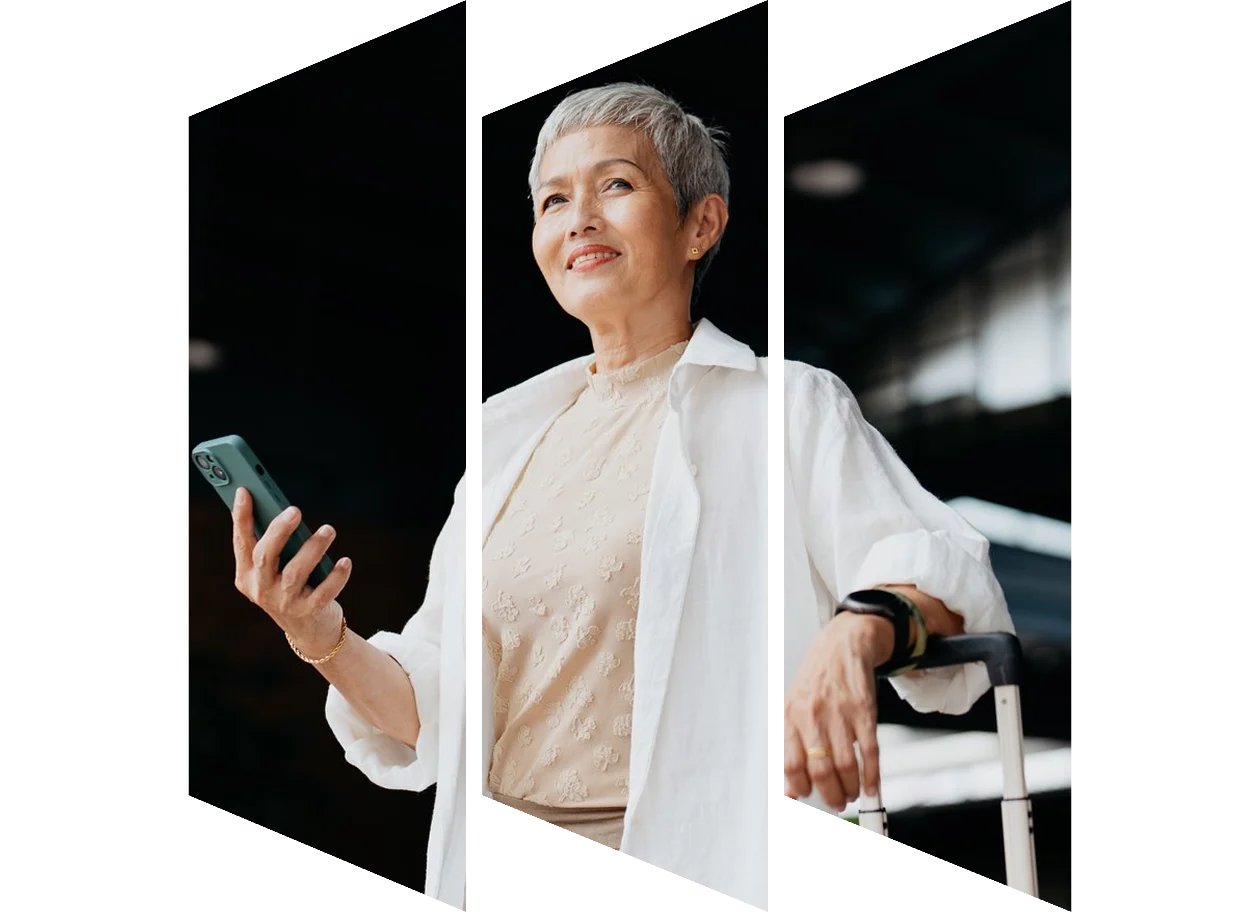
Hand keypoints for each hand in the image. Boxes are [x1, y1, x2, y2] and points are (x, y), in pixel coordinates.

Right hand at [231, 487, 351, 639]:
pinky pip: (324, 592)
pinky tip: (345, 561)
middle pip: (265, 556)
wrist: (309, 629)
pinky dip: (336, 576)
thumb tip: (280, 507)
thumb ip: (274, 542)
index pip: (241, 541)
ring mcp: (284, 602)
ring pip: (295, 573)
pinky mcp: (308, 611)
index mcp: (247, 574)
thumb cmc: (291, 586)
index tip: (245, 490)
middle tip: (295, 510)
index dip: (241, 516)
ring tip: (329, 530)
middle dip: (279, 531)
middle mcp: (261, 589)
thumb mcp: (275, 568)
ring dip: (313, 548)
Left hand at [783, 613, 893, 809]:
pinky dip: (872, 775)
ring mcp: (841, 714)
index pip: (790, 763)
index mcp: (791, 715)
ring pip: (846, 765)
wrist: (843, 645)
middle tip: (836, 802)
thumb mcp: (793, 705)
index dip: (799, 786)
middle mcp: (814, 715)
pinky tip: (870, 786)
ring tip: (851, 794)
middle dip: (830, 794)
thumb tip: (790, 785)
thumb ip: (790, 743)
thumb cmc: (817, 678)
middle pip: (820, 769)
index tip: (807, 795)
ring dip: (850, 788)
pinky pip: (870, 751)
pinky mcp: (865, 712)